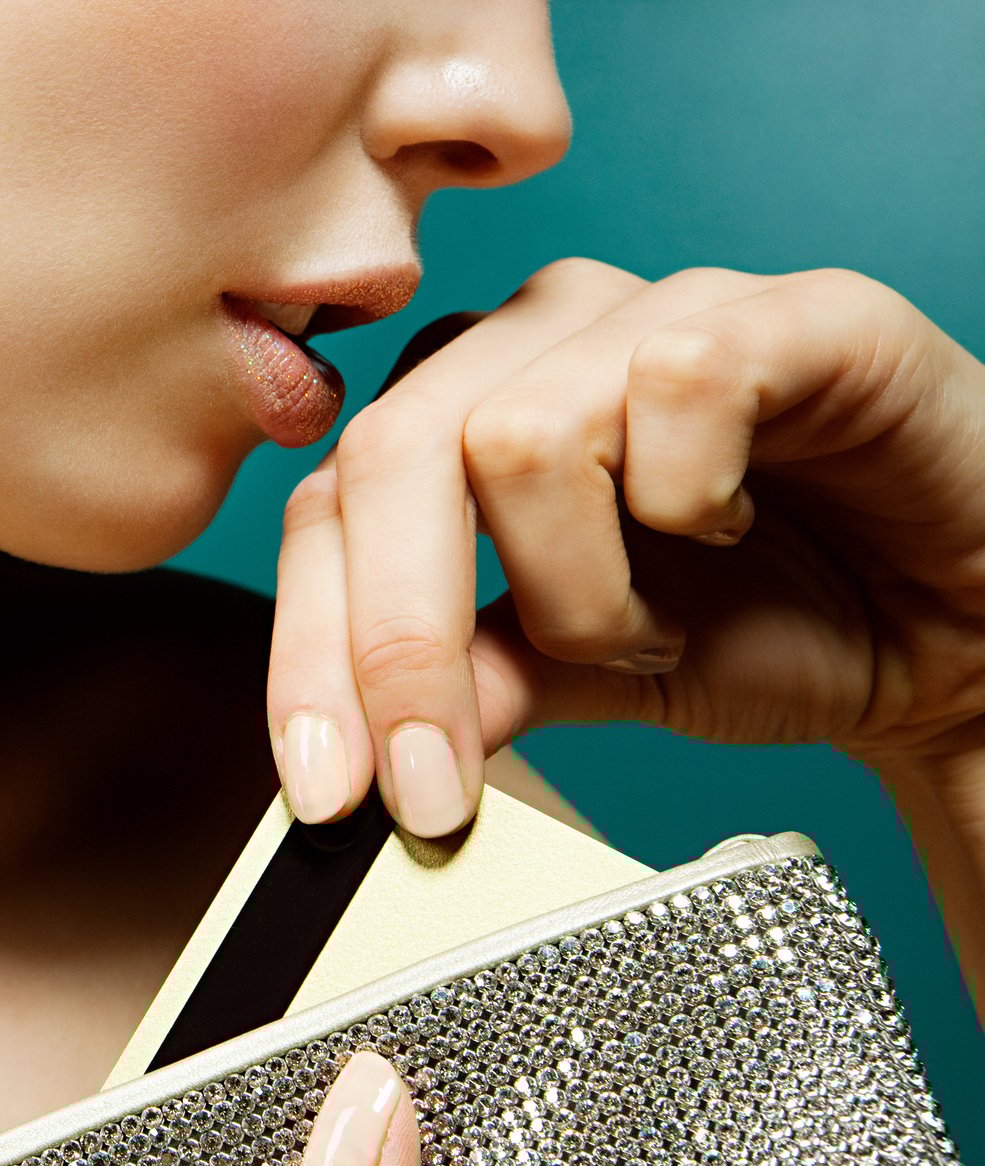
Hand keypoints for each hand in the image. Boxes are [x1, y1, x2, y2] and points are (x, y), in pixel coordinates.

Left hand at [264, 258, 984, 840]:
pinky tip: (728, 524)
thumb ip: (469, 683)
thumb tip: (350, 751)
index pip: (322, 512)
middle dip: (399, 647)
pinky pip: (676, 379)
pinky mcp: (789, 311)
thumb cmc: (764, 624)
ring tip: (653, 624)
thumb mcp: (580, 677)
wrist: (950, 631)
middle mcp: (533, 338)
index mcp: (455, 412)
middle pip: (387, 457)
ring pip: (515, 436)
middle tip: (437, 783)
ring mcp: (653, 308)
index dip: (309, 654)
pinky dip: (689, 495)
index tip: (324, 792)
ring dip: (581, 589)